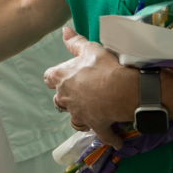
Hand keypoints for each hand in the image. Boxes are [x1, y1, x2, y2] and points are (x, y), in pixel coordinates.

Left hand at [44, 27, 137, 149]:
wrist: (123, 89)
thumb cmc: (104, 66)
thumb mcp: (90, 49)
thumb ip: (75, 42)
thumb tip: (64, 31)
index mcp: (61, 78)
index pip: (48, 78)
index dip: (55, 77)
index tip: (63, 76)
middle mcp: (65, 98)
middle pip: (58, 101)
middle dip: (66, 99)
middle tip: (80, 94)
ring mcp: (79, 114)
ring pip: (74, 119)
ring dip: (81, 118)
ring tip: (91, 115)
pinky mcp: (95, 126)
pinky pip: (102, 135)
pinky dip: (110, 138)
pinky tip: (117, 140)